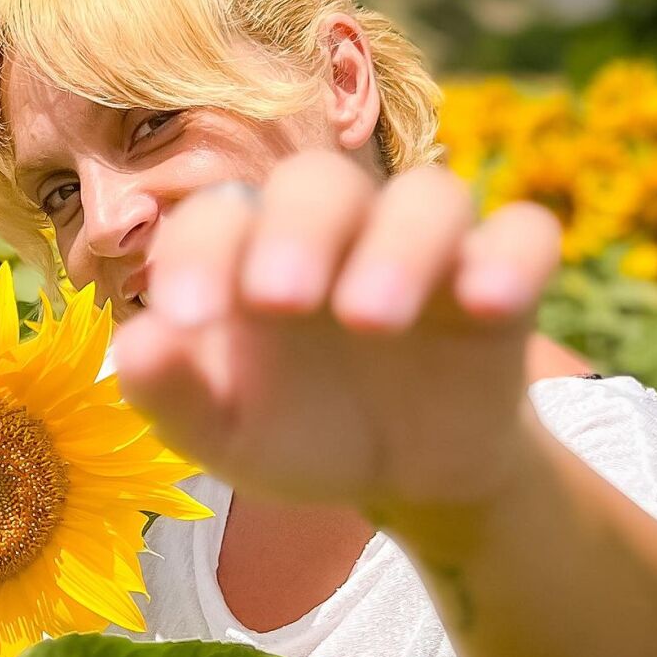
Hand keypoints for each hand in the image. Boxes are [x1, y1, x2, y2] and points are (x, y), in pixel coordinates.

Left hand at [113, 151, 560, 515]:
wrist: (402, 474)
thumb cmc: (300, 434)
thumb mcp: (225, 432)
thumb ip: (173, 394)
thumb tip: (132, 347)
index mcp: (254, 255)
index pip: (218, 218)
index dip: (199, 252)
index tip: (189, 316)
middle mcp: (338, 233)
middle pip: (322, 183)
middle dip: (299, 231)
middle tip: (282, 298)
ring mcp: (423, 249)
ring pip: (428, 197)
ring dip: (401, 245)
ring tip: (373, 318)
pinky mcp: (499, 278)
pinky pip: (523, 236)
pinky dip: (513, 257)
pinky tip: (490, 304)